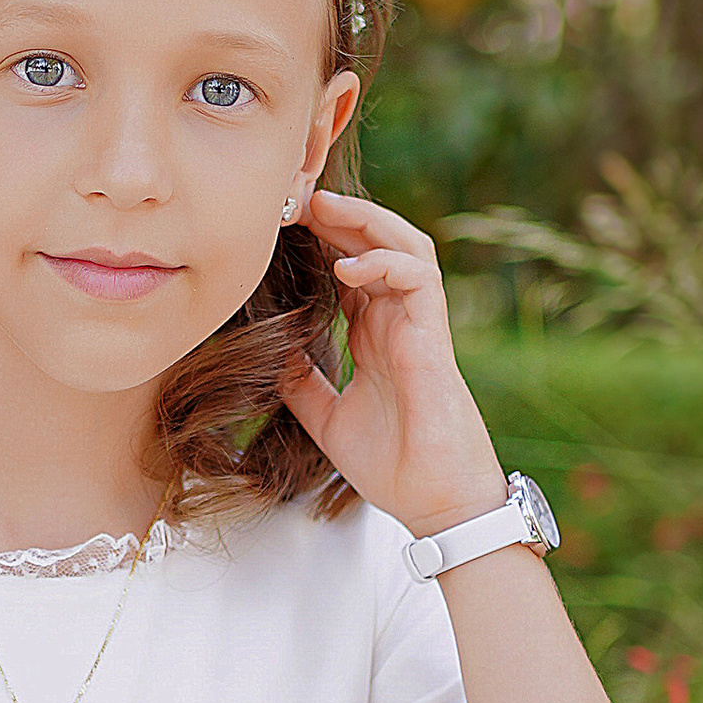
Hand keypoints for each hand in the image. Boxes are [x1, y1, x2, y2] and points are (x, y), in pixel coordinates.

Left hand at [278, 189, 507, 538]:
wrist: (434, 504)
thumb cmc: (393, 466)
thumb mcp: (327, 419)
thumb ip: (303, 384)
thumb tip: (269, 354)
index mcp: (375, 336)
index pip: (350, 268)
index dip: (320, 242)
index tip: (280, 226)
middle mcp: (398, 322)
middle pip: (376, 245)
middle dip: (339, 216)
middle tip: (296, 198)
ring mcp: (418, 326)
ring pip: (406, 246)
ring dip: (367, 222)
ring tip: (323, 208)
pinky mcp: (433, 338)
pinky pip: (419, 279)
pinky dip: (386, 263)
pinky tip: (348, 268)